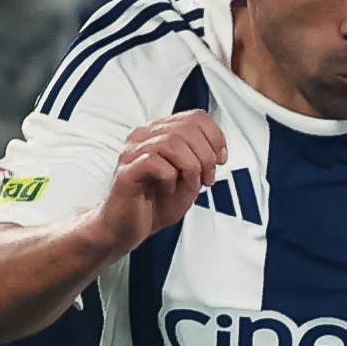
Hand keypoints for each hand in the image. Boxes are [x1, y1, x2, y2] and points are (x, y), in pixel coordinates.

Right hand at [84, 110, 226, 258]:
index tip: (220, 159)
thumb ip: (202, 161)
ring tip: (189, 185)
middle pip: (186, 128)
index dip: (215, 137)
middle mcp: (145, 137)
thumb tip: (218, 151)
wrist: (128, 228)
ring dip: (190, 166)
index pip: (195, 117)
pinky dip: (170, 177)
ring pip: (172, 142)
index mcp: (161, 134)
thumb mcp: (189, 180)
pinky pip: (153, 161)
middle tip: (206, 178)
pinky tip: (168, 188)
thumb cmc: (154, 204)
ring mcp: (133, 152)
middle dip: (206, 156)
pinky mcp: (126, 171)